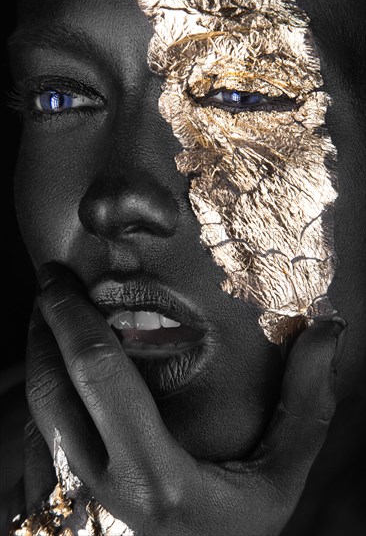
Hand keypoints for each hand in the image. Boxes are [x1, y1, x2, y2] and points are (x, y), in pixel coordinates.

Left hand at [25, 262, 345, 535]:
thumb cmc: (240, 532)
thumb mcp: (283, 476)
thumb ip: (305, 405)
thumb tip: (325, 332)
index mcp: (154, 474)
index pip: (98, 375)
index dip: (71, 319)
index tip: (60, 278)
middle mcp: (104, 484)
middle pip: (51, 387)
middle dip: (44, 326)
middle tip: (51, 282)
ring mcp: (81, 495)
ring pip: (38, 411)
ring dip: (37, 353)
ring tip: (49, 313)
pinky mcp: (73, 498)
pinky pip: (42, 434)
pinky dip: (43, 387)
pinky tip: (58, 366)